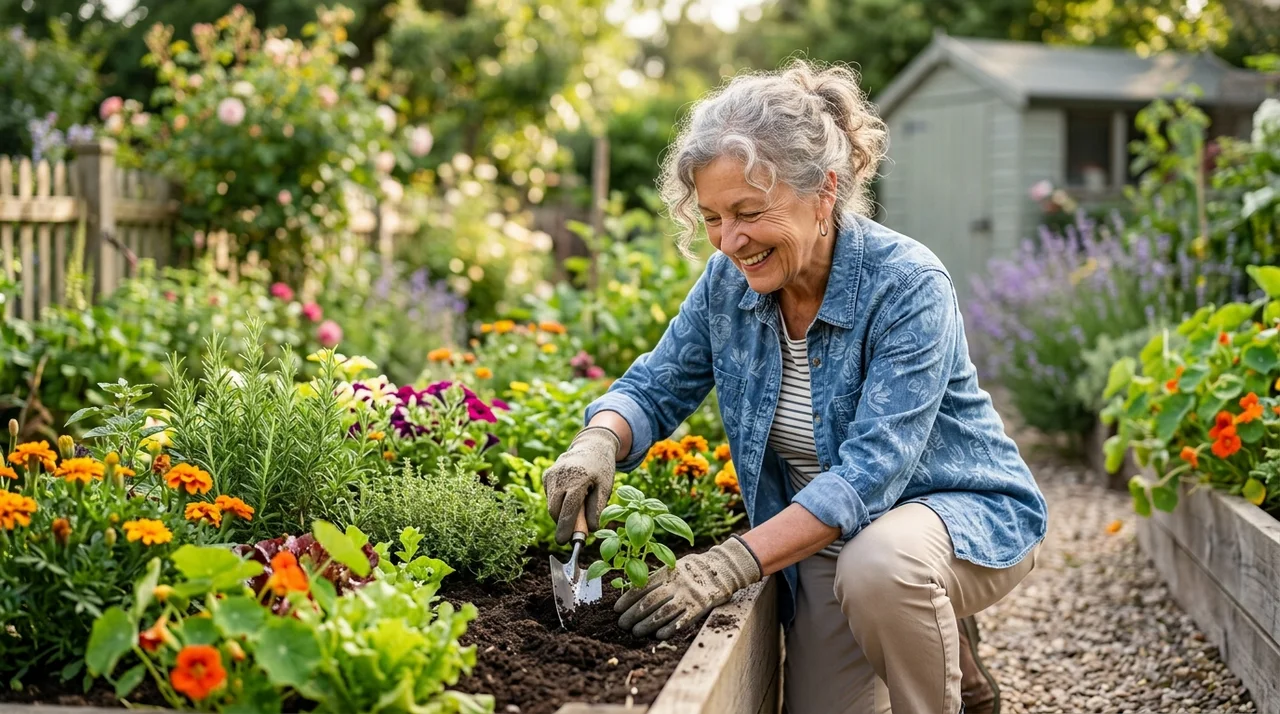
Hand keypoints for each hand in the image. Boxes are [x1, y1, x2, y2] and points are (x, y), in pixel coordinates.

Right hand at [544, 426, 619, 543]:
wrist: (592, 445)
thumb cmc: (601, 469)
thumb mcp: (606, 487)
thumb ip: (597, 509)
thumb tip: (590, 530)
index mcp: (578, 479)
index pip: (568, 510)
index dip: (565, 528)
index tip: (563, 542)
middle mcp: (561, 476)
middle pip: (555, 510)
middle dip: (562, 523)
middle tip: (575, 530)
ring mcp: (551, 474)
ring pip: (551, 504)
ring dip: (562, 512)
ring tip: (578, 504)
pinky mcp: (547, 475)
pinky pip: (550, 496)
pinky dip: (559, 501)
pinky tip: (571, 493)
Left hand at [615, 535, 761, 639]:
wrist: (722, 569)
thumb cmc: (692, 570)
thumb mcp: (673, 566)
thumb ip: (657, 577)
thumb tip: (632, 591)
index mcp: (667, 571)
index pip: (642, 586)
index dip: (627, 599)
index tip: (617, 609)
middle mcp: (677, 583)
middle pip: (650, 601)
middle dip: (633, 614)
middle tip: (622, 624)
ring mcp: (689, 595)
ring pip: (663, 613)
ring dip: (647, 624)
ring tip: (636, 632)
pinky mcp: (701, 606)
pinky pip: (683, 620)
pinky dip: (669, 629)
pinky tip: (658, 635)